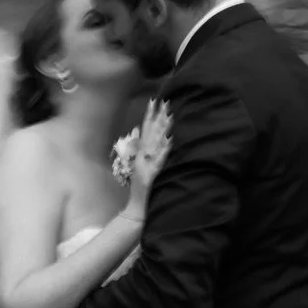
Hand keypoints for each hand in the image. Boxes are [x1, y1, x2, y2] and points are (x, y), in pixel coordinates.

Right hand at [125, 99, 172, 217]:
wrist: (137, 206)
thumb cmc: (140, 185)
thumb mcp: (138, 163)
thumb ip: (138, 147)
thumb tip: (138, 130)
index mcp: (140, 152)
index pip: (145, 129)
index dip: (149, 115)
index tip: (154, 101)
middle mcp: (142, 156)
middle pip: (150, 133)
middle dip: (157, 117)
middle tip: (165, 102)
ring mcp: (147, 165)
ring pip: (155, 144)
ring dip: (162, 129)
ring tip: (170, 116)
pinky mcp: (152, 175)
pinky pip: (159, 161)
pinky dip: (164, 150)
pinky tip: (170, 141)